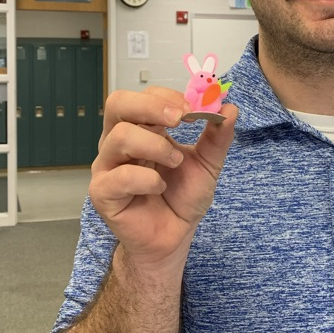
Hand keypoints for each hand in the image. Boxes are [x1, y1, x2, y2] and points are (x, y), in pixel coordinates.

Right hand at [88, 87, 237, 269]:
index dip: (167, 96)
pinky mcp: (103, 193)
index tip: (192, 109)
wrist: (175, 236)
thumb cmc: (182, 197)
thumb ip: (217, 136)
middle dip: (151, 106)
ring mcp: (108, 166)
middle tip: (179, 118)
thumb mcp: (208, 163)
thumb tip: (230, 107)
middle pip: (117, 104)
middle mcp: (119, 142)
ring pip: (119, 137)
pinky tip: (159, 187)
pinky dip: (146, 179)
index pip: (144, 96)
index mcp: (141, 128)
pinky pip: (118, 177)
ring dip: (155, 146)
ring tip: (175, 162)